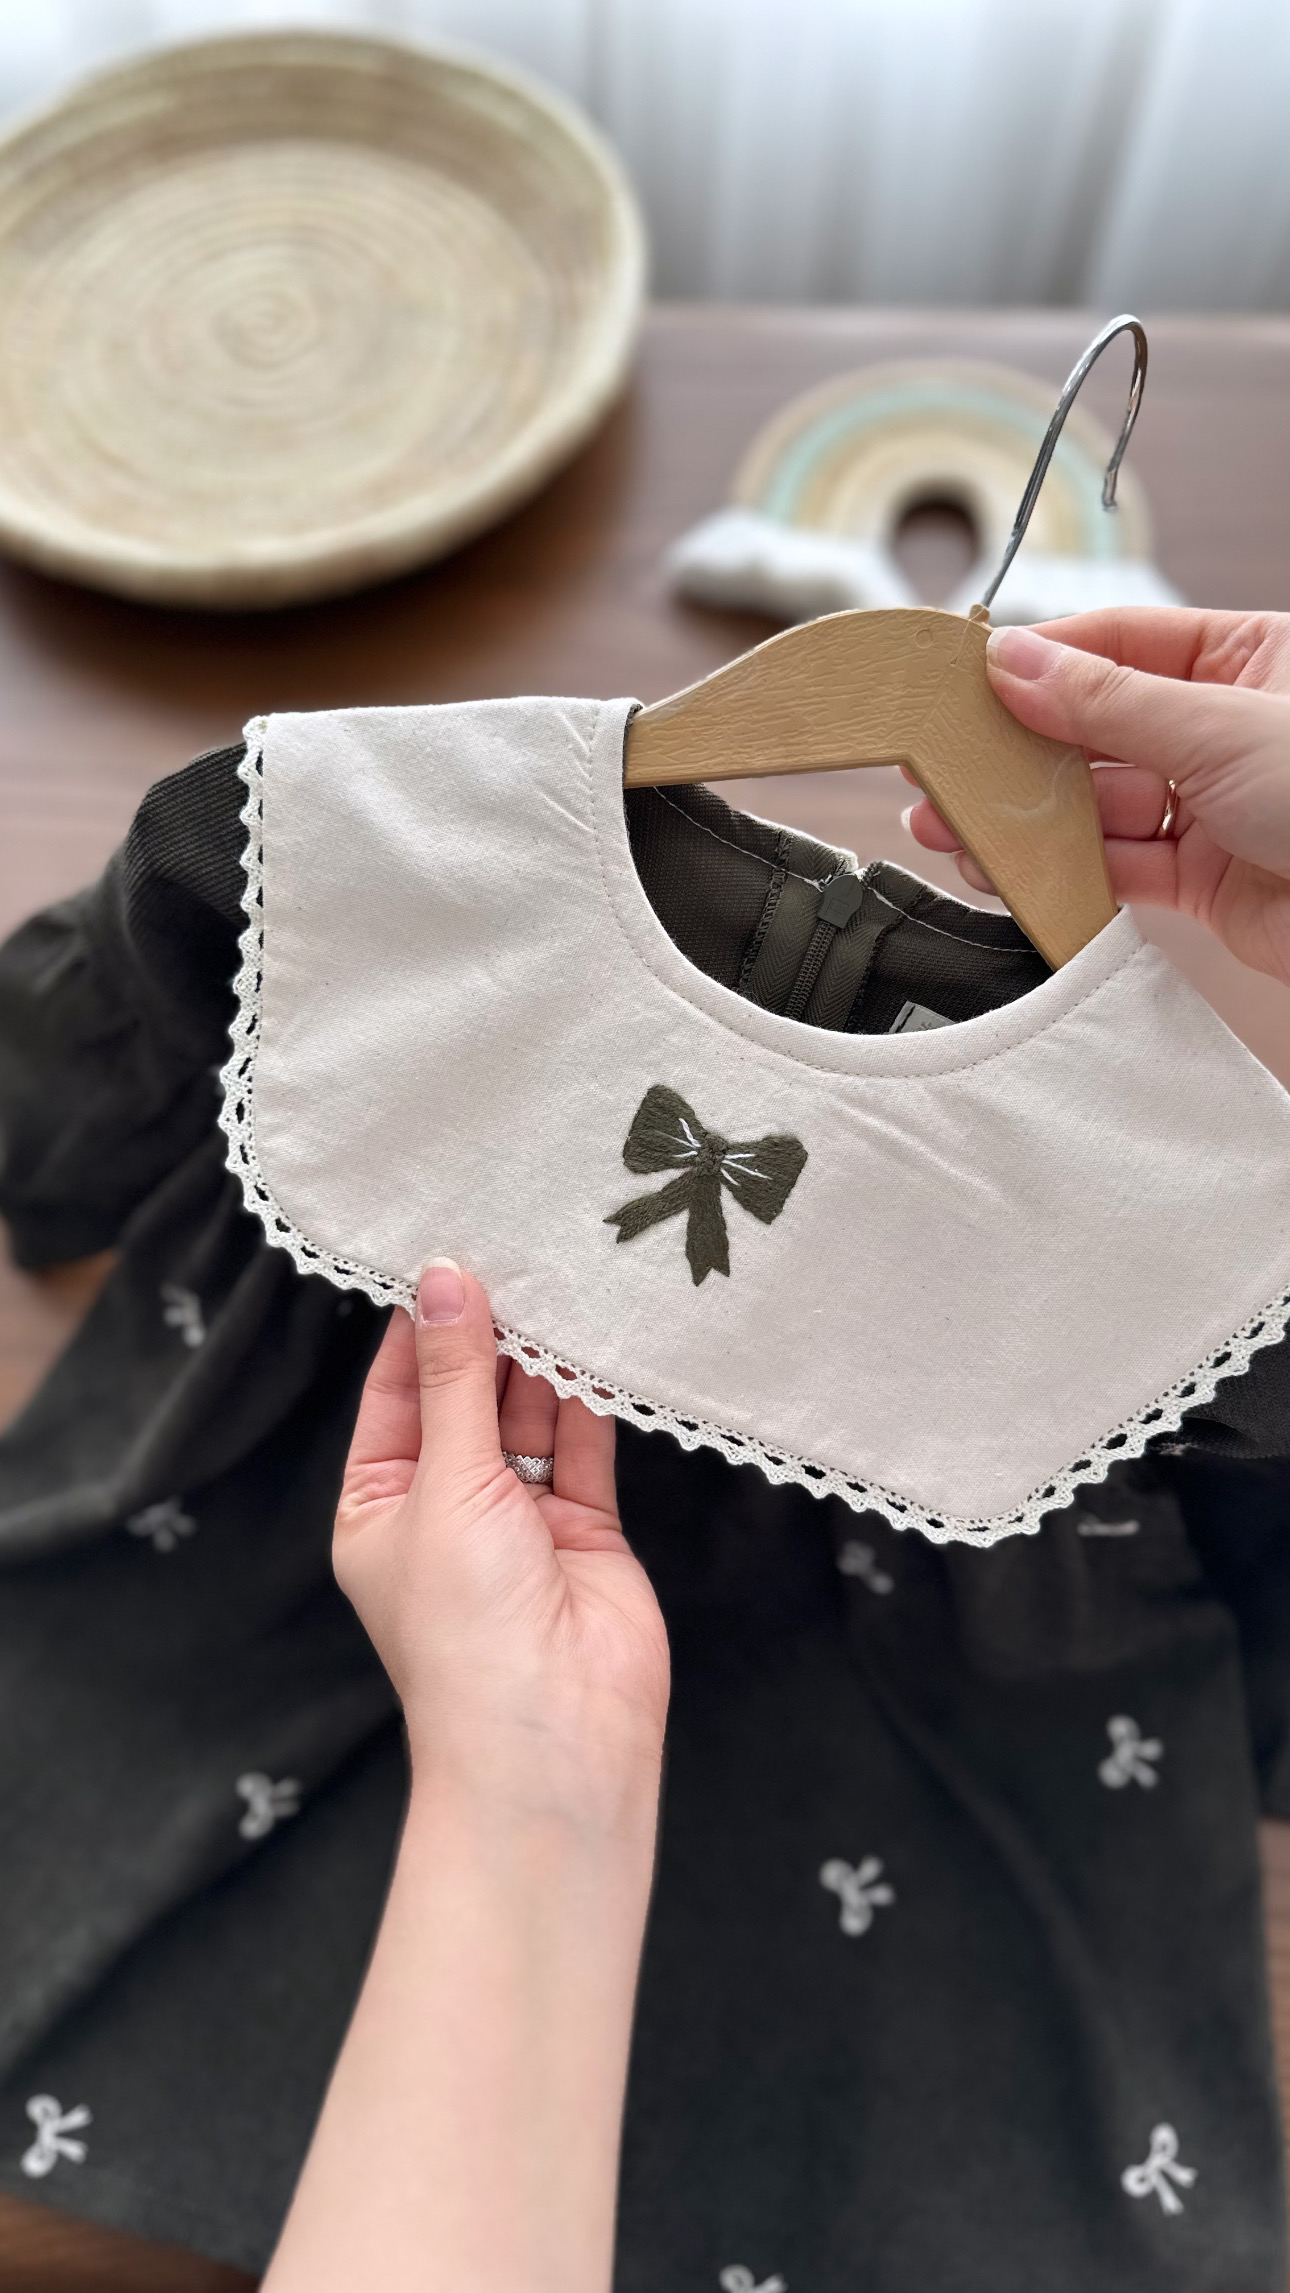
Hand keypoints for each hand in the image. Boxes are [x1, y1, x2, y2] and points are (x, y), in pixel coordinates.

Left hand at [335, 1260, 668, 1821]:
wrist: (555, 1739)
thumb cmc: (467, 1627)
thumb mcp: (445, 1484)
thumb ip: (457, 1378)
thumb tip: (445, 1277)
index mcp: (381, 1504)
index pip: (396, 1392)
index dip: (420, 1325)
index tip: (448, 1246)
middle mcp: (448, 1508)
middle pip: (467, 1397)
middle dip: (490, 1333)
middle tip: (518, 1246)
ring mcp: (519, 1520)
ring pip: (529, 1417)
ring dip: (542, 1360)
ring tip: (563, 1277)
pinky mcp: (586, 1530)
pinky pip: (585, 1449)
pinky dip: (592, 1400)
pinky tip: (598, 1340)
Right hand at [904, 607, 1289, 987]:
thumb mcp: (1221, 728)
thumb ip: (1108, 702)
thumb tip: (1016, 659)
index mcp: (1246, 658)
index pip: (1118, 643)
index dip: (1038, 659)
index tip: (962, 678)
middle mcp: (1225, 727)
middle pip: (1096, 728)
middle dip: (1017, 750)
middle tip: (939, 764)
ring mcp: (1214, 806)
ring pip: (1098, 804)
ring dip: (1027, 817)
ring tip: (952, 825)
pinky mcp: (1205, 881)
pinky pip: (1117, 868)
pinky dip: (1064, 873)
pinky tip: (1011, 869)